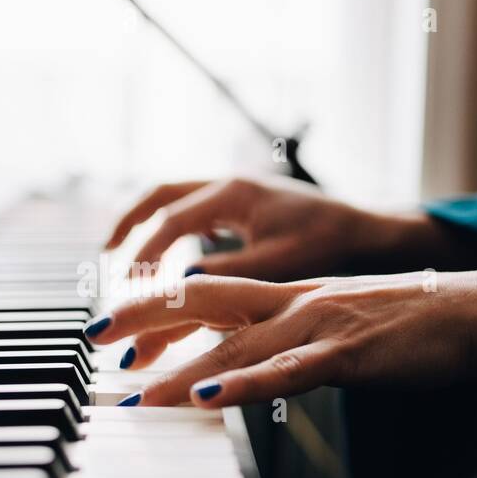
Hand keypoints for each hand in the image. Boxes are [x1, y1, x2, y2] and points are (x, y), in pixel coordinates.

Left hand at [88, 270, 476, 406]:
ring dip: (179, 371)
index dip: (150, 305)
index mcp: (283, 296)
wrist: (471, 313)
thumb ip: (280, 346)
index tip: (104, 324)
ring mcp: (316, 326)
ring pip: (236, 344)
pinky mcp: (348, 354)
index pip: (202, 292)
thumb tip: (234, 373)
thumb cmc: (401, 327)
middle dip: (141, 316)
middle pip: (201, 300)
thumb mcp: (328, 330)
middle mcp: (290, 303)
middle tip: (91, 334)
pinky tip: (212, 398)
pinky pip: (291, 371)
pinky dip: (249, 385)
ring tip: (134, 393)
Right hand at [105, 176, 445, 281]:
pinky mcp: (245, 206)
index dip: (144, 255)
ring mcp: (236, 192)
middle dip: (129, 226)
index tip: (127, 287)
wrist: (370, 232)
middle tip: (106, 259)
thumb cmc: (331, 245)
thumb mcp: (276, 265)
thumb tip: (175, 292)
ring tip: (124, 256)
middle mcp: (230, 185)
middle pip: (160, 195)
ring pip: (175, 200)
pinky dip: (172, 232)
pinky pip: (194, 211)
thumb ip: (226, 276)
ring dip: (147, 226)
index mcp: (234, 193)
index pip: (170, 220)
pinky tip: (167, 259)